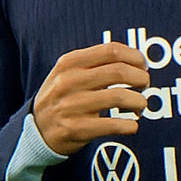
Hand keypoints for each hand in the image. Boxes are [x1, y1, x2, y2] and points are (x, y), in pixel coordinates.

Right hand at [32, 42, 149, 156]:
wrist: (36, 130)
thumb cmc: (62, 98)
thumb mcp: (68, 73)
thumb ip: (95, 63)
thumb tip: (136, 60)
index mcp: (69, 63)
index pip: (111, 50)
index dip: (134, 57)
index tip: (143, 66)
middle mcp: (68, 82)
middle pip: (119, 71)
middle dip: (140, 78)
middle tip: (145, 85)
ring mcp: (71, 106)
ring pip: (119, 97)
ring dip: (139, 102)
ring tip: (140, 106)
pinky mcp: (75, 129)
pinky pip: (113, 125)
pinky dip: (129, 125)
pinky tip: (132, 125)